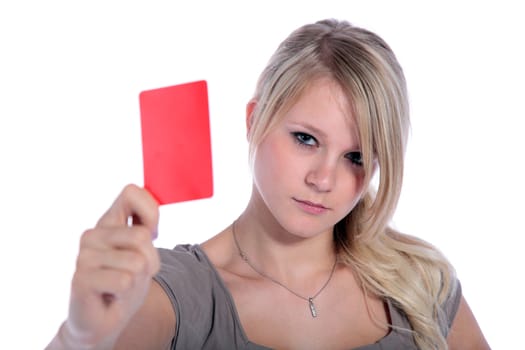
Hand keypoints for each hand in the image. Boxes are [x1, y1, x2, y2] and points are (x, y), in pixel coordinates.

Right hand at [61, 184, 159, 347]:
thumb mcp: (146, 252)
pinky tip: (111, 295)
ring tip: (120, 285)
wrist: (105, 320)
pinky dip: (126, 293)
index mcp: (109, 222)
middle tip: (133, 273)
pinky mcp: (81, 278)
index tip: (151, 234)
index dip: (151, 213)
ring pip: (138, 261)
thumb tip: (161, 225)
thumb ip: (149, 229)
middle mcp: (93, 234)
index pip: (131, 192)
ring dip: (138, 279)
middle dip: (150, 260)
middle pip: (142, 236)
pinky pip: (126, 281)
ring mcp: (84, 256)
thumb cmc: (127, 282)